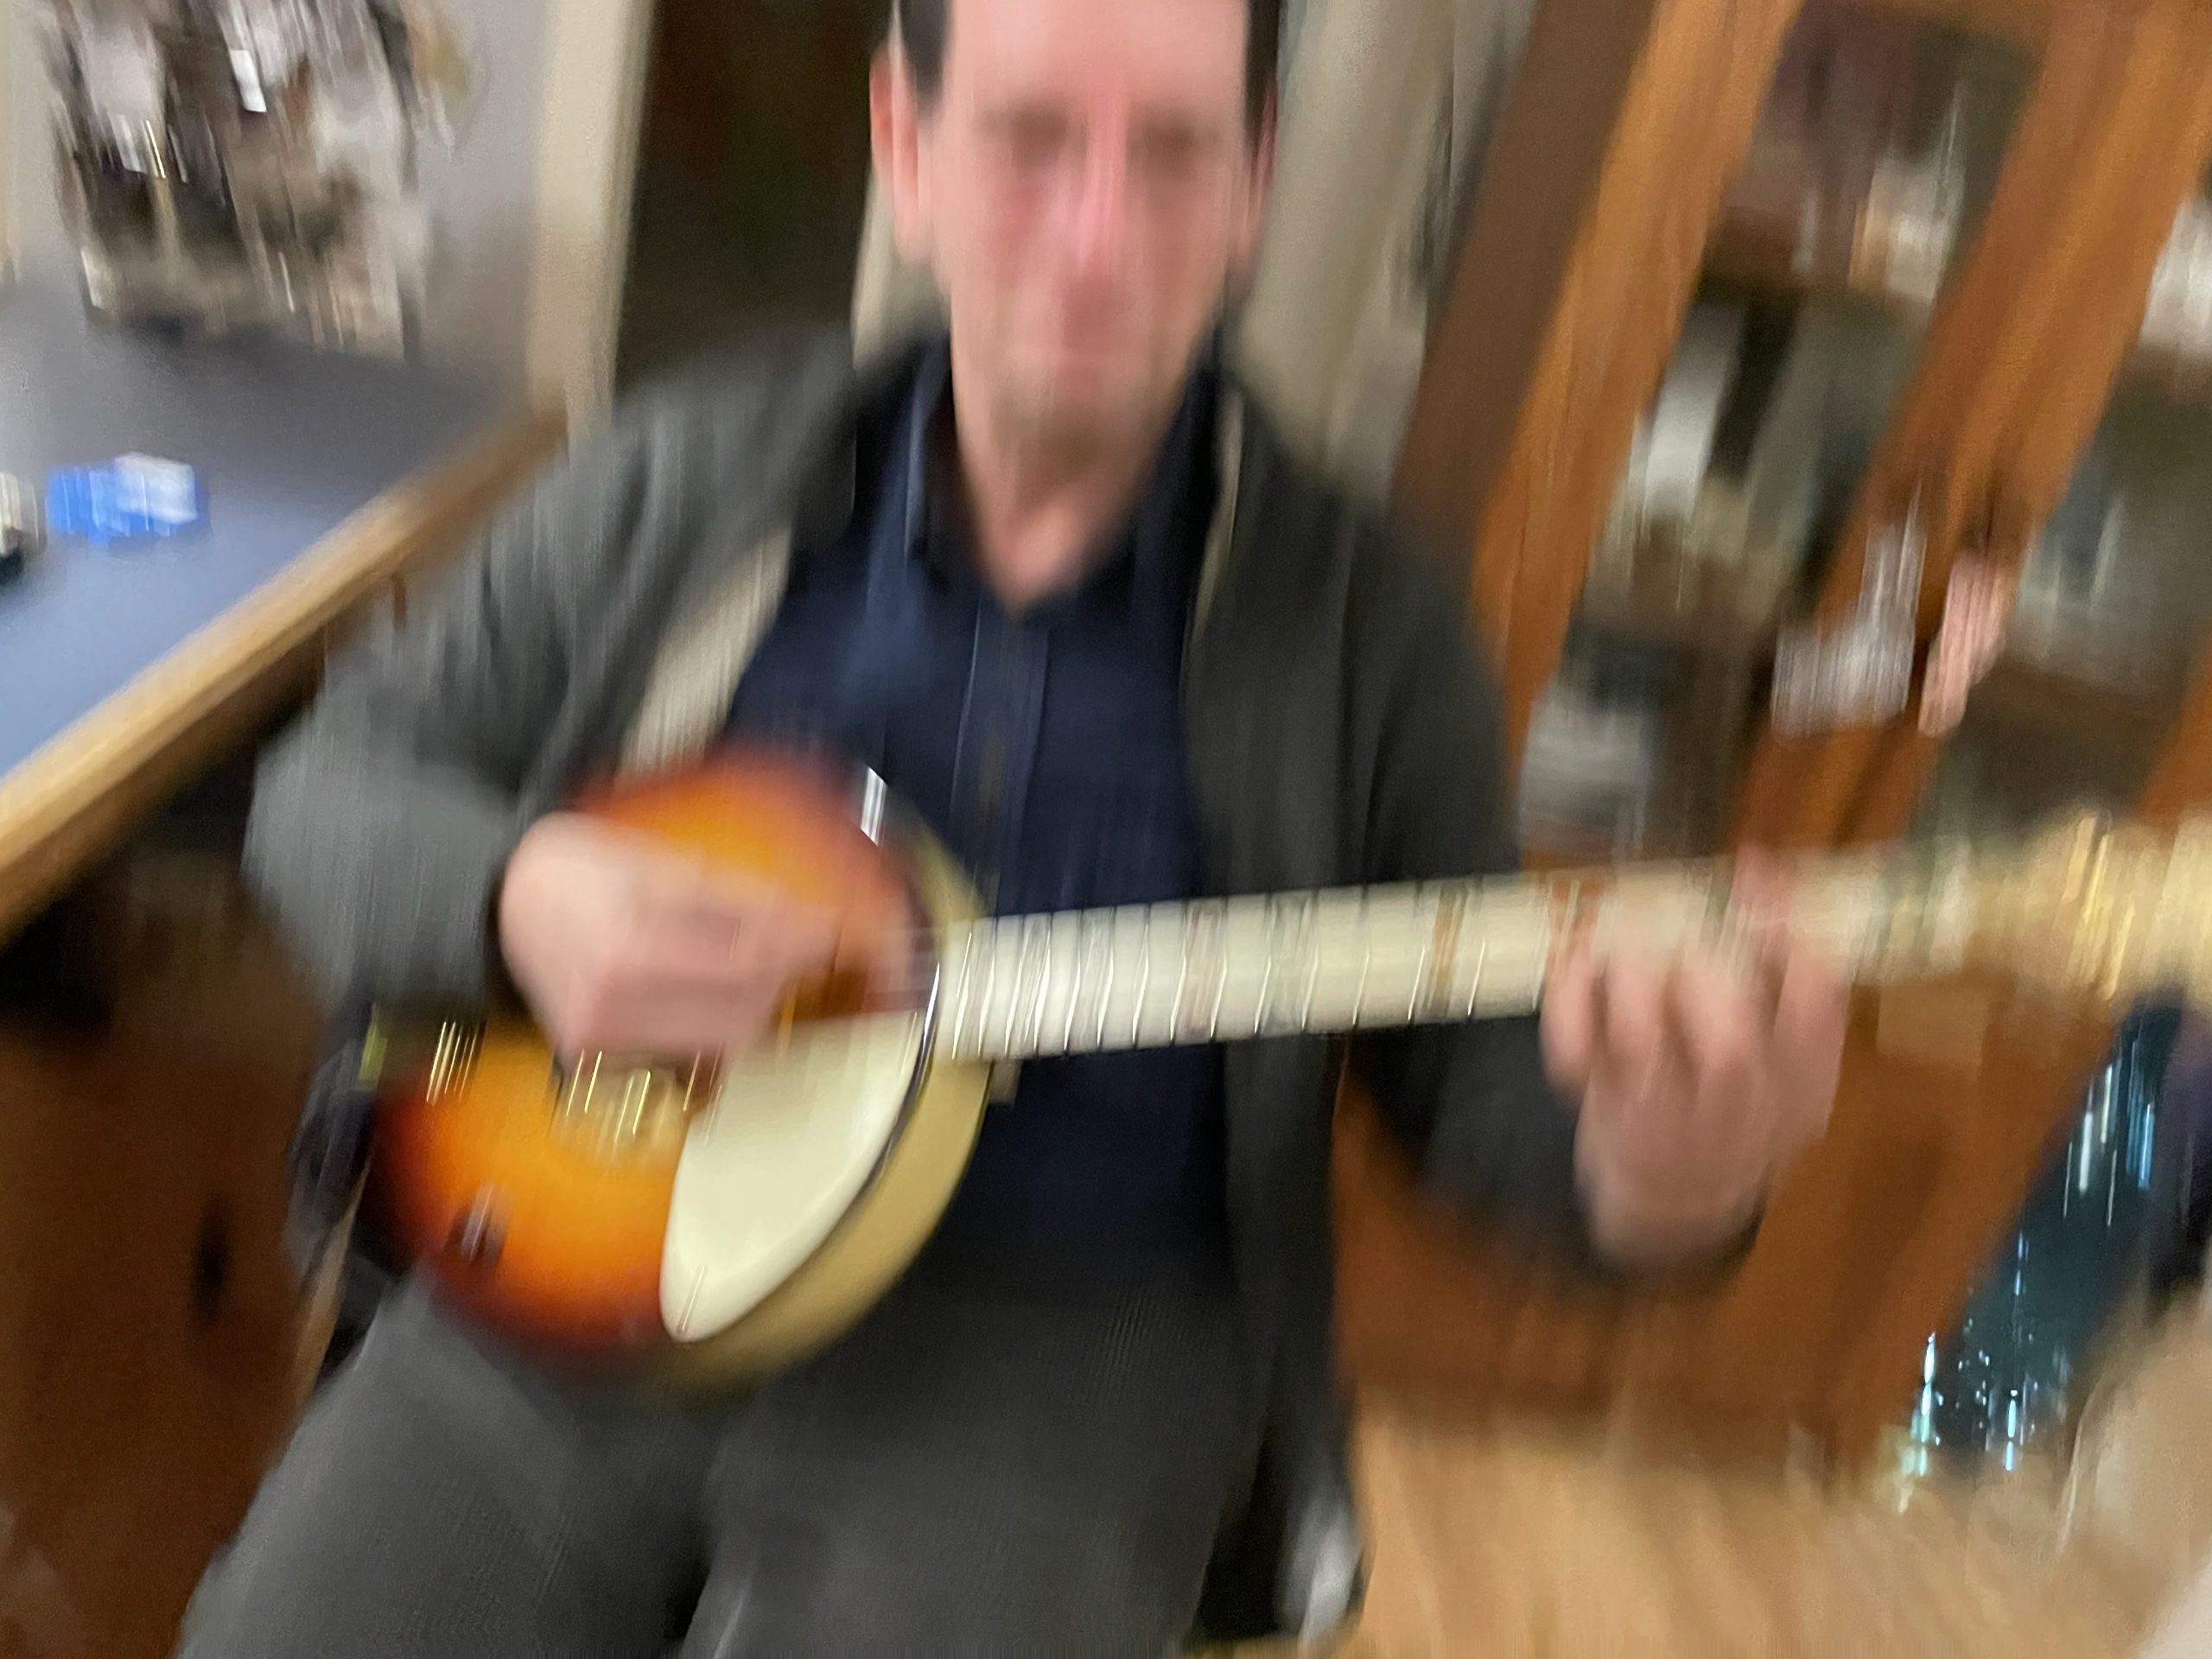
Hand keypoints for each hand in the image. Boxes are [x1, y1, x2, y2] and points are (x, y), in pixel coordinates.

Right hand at [496, 813, 880, 1056]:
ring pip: (721, 1039)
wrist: (493, 903)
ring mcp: (603, 1036)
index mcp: (629, 942)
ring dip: (760, 1004)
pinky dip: (719, 1020)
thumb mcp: (658, 864)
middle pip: (742, 1013)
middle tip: (814, 948)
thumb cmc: (577, 867)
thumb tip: (808, 924)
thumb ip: (735, 903)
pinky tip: (722, 989)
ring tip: (771, 964)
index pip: (747, 960)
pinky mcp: (598, 1054)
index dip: (805, 951)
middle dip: (788, 981)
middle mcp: (613, 1001)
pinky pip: (685, 1048)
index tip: (846, 935)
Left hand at [1540, 862, 1847, 1266]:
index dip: (1789, 929)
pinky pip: (1575, 1052)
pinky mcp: (1602, 1105)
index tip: (1755, 870)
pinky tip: (1576, 958)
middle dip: (1704, 968)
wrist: (1683, 1200)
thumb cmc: (1738, 1106)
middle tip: (1687, 924)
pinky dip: (1566, 996)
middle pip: (1729, 1046)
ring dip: (1631, 973)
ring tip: (1628, 928)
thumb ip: (1785, 985)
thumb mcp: (1789, 1062)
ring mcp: (1663, 1112)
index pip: (1816, 1006)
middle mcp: (1738, 1106)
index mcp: (1801, 1082)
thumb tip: (1761, 869)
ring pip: (1641, 1045)